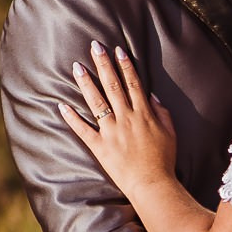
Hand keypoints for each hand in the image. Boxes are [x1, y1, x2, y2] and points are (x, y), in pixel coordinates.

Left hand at [59, 42, 178, 196]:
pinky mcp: (100, 147)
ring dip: (86, 83)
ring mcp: (111, 132)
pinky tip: (62, 105)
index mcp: (143, 114)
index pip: (132, 83)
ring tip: (77, 67)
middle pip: (112, 86)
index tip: (117, 50)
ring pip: (96, 102)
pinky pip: (83, 130)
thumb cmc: (163, 160)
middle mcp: (126, 118)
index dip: (125, 65)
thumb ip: (162, 112)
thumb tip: (151, 95)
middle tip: (94, 46)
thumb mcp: (170, 132)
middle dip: (103, 64)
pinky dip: (72, 118)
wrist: (152, 185)